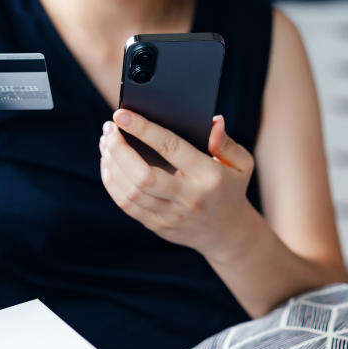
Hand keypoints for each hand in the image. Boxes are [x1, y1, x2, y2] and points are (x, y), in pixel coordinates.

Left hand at [99, 109, 255, 259]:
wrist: (228, 234)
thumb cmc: (231, 189)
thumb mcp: (241, 163)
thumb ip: (226, 142)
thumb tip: (213, 122)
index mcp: (208, 176)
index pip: (171, 148)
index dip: (143, 129)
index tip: (122, 114)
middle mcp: (188, 197)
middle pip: (143, 175)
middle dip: (119, 149)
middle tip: (108, 128)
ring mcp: (170, 214)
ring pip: (130, 191)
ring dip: (111, 164)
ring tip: (105, 142)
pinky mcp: (157, 225)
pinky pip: (126, 204)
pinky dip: (112, 182)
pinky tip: (108, 163)